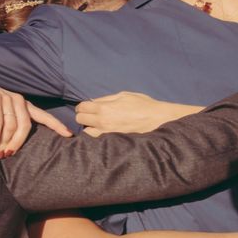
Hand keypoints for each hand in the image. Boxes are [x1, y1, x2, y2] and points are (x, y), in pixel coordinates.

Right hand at [0, 75, 71, 157]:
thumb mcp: (4, 115)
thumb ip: (13, 125)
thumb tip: (17, 147)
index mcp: (24, 106)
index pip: (44, 116)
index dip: (57, 125)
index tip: (69, 134)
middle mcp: (18, 101)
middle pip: (25, 126)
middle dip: (17, 143)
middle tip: (8, 155)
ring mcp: (6, 98)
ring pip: (11, 125)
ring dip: (4, 141)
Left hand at [75, 91, 200, 136]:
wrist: (157, 119)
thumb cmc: (142, 105)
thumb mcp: (123, 95)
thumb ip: (106, 99)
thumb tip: (93, 102)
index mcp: (104, 108)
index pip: (82, 108)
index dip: (81, 106)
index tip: (85, 107)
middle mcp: (102, 122)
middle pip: (80, 120)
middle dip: (82, 116)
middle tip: (88, 116)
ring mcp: (106, 134)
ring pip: (86, 133)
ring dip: (87, 128)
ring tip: (93, 125)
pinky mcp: (113, 141)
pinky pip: (97, 140)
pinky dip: (95, 136)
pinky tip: (100, 133)